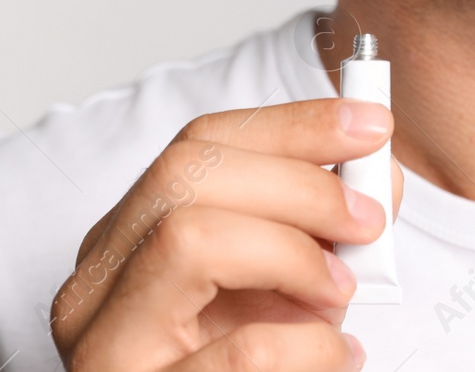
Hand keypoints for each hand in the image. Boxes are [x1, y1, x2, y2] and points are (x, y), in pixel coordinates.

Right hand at [51, 99, 402, 370]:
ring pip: (187, 237)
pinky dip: (307, 342)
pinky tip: (335, 353)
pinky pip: (238, 349)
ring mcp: (105, 344)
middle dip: (297, 182)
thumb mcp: (280, 288)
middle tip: (366, 218)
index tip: (370, 127)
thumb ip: (321, 229)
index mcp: (127, 243)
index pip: (199, 144)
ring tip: (339, 291)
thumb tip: (377, 179)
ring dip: (291, 252)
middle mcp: (97, 285)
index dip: (292, 125)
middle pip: (185, 174)